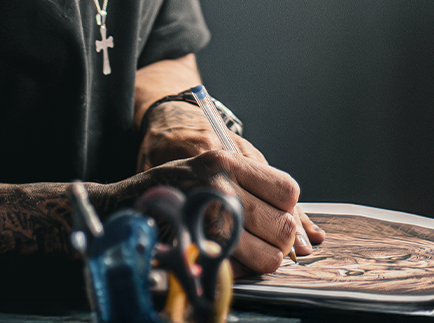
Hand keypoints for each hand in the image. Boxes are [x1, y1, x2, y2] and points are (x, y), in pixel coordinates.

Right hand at [128, 101, 323, 271]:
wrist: (123, 205)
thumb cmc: (175, 187)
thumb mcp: (213, 172)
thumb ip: (260, 194)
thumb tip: (310, 237)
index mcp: (226, 161)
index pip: (287, 191)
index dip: (286, 209)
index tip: (272, 213)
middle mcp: (218, 186)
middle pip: (282, 225)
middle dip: (278, 240)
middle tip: (261, 239)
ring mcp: (206, 220)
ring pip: (268, 254)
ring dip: (262, 259)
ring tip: (245, 251)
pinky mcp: (196, 250)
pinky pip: (241, 271)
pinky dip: (240, 272)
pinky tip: (226, 259)